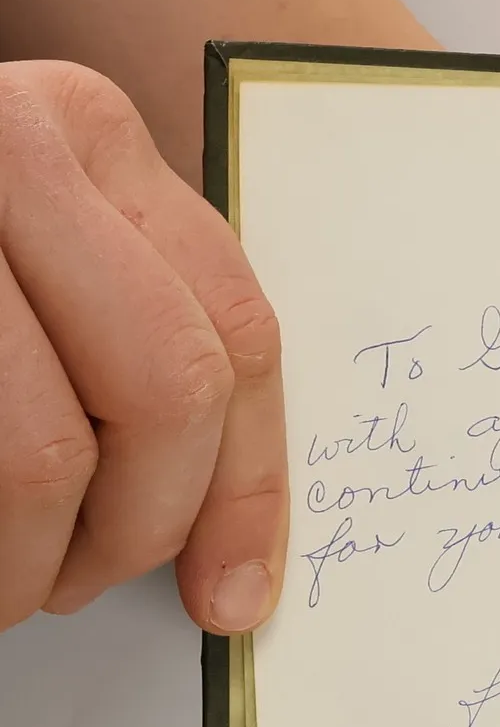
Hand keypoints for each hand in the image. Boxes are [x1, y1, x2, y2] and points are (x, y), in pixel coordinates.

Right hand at [0, 60, 284, 633]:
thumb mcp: (34, 257)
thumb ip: (125, 336)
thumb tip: (225, 542)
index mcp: (84, 129)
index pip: (235, 334)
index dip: (247, 493)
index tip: (231, 597)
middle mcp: (9, 142)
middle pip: (166, 392)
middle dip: (138, 530)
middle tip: (78, 585)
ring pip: (43, 453)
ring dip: (27, 564)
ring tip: (1, 586)